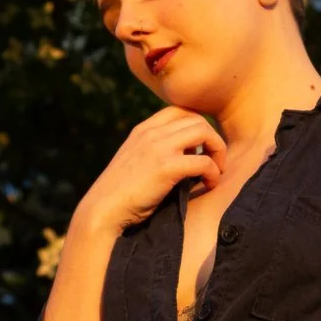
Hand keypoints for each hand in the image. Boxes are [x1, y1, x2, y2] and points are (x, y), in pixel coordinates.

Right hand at [71, 106, 226, 236]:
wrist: (102, 210)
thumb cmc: (120, 194)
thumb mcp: (134, 160)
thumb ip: (153, 150)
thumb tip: (182, 154)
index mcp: (143, 130)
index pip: (179, 110)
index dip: (197, 125)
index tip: (201, 147)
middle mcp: (151, 133)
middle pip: (197, 119)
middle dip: (213, 139)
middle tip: (215, 161)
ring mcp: (159, 148)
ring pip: (204, 132)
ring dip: (218, 151)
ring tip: (216, 171)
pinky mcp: (166, 167)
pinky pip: (204, 161)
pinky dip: (213, 173)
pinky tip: (209, 185)